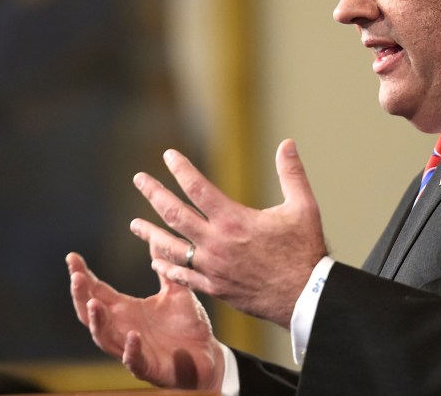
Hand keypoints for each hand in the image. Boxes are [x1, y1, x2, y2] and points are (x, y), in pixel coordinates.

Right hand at [66, 252, 224, 390]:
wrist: (208, 354)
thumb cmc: (187, 324)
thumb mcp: (175, 290)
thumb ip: (163, 264)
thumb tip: (153, 234)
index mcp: (125, 310)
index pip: (96, 291)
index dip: (82, 275)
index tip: (72, 257)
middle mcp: (122, 328)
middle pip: (91, 313)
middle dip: (81, 296)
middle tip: (77, 277)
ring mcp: (132, 349)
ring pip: (104, 338)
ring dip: (97, 322)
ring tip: (93, 304)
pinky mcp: (149, 367)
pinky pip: (134, 361)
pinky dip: (130, 350)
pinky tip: (131, 336)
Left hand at [131, 139, 327, 325]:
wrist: (306, 297)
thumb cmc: (305, 251)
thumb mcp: (303, 207)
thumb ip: (291, 173)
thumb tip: (287, 143)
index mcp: (234, 220)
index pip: (197, 187)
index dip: (180, 168)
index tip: (168, 156)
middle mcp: (216, 243)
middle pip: (175, 214)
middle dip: (154, 194)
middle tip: (139, 180)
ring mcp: (212, 267)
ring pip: (171, 248)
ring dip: (151, 234)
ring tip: (134, 224)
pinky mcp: (215, 288)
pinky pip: (183, 277)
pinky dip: (167, 267)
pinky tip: (155, 261)